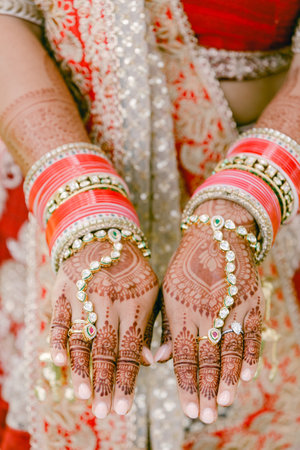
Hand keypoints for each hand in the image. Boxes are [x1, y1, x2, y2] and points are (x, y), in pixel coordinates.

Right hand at [49, 239, 157, 417]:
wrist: (105, 237)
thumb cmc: (133, 271)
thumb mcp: (150, 293)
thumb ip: (149, 327)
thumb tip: (150, 363)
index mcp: (135, 304)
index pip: (130, 350)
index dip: (126, 380)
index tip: (123, 407)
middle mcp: (110, 301)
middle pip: (105, 349)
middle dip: (104, 383)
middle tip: (103, 411)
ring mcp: (86, 295)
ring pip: (82, 338)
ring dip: (81, 369)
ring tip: (82, 395)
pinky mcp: (65, 290)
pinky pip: (60, 318)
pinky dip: (58, 339)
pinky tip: (60, 360)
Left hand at [160, 199, 263, 422]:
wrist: (215, 234)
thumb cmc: (185, 266)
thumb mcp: (167, 292)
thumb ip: (163, 326)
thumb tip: (156, 360)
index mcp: (180, 310)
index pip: (182, 355)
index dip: (186, 384)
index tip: (189, 409)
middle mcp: (204, 312)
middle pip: (207, 358)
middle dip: (206, 390)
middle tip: (206, 416)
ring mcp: (229, 306)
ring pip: (230, 350)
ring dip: (228, 379)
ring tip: (225, 402)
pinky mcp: (249, 300)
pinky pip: (251, 332)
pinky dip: (250, 354)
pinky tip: (248, 375)